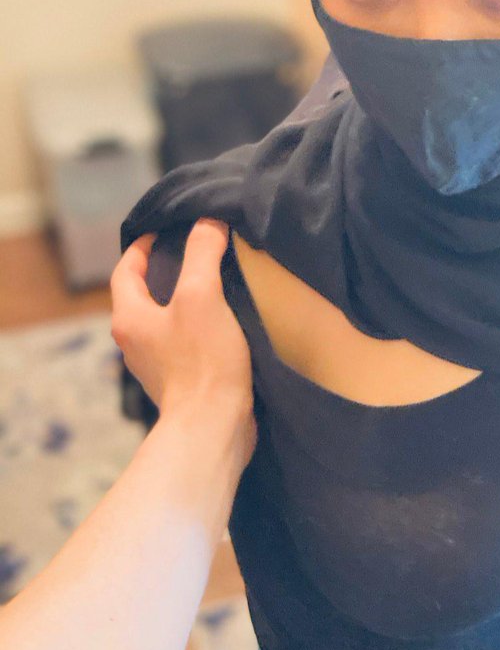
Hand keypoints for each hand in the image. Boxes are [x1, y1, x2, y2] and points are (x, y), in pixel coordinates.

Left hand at [110, 218, 256, 463]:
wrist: (213, 426)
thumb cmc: (202, 361)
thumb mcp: (202, 295)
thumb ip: (202, 254)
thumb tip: (208, 223)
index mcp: (129, 318)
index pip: (126, 271)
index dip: (142, 247)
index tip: (166, 232)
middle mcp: (135, 342)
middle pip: (142, 296)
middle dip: (164, 272)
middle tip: (194, 253)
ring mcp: (156, 365)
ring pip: (163, 321)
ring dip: (182, 301)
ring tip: (213, 284)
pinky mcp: (179, 382)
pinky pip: (182, 343)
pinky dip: (197, 327)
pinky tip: (224, 323)